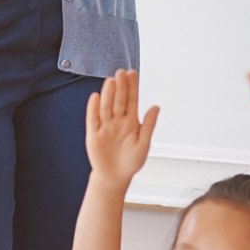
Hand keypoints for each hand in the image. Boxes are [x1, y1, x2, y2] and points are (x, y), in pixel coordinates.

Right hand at [85, 69, 158, 187]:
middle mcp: (117, 121)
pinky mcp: (93, 134)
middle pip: (118, 100)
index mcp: (131, 122)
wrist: (115, 177)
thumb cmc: (131, 162)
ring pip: (106, 107)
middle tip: (121, 72)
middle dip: (120, 87)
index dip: (132, 87)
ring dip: (108, 94)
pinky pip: (93, 119)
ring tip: (111, 81)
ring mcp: (105, 127)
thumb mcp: (144, 144)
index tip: (132, 73)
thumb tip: (156, 107)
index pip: (131, 100)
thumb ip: (148, 125)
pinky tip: (96, 97)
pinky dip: (93, 108)